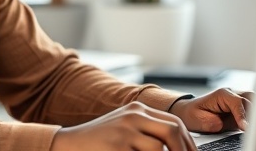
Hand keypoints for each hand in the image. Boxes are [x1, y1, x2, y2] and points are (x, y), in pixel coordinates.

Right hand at [50, 101, 197, 150]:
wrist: (67, 145)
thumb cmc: (97, 142)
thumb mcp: (124, 130)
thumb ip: (147, 132)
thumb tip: (176, 145)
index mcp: (137, 109)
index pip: (175, 122)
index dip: (188, 142)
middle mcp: (132, 115)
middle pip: (173, 130)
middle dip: (184, 150)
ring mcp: (124, 131)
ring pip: (160, 147)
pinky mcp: (117, 146)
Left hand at [169, 88, 252, 133]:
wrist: (189, 112)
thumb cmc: (193, 114)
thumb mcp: (200, 120)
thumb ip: (215, 123)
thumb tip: (228, 125)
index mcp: (221, 94)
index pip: (238, 102)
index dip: (243, 115)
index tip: (246, 127)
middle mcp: (231, 93)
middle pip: (250, 99)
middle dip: (254, 112)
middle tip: (253, 127)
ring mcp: (237, 98)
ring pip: (254, 101)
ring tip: (254, 126)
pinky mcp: (240, 107)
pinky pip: (253, 107)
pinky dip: (255, 115)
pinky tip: (252, 124)